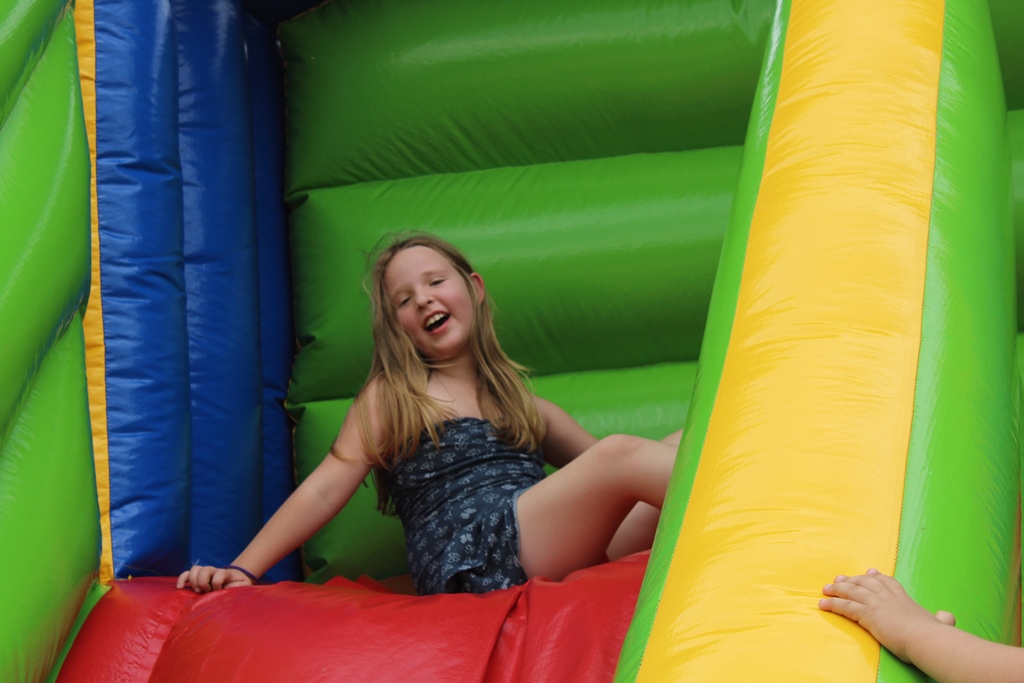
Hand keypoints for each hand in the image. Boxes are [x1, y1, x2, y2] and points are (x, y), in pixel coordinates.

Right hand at [176, 565, 254, 592]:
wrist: (235, 580)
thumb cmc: (238, 585)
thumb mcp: (243, 586)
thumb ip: (239, 586)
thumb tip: (229, 587)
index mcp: (225, 573)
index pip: (219, 574)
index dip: (217, 583)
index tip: (219, 591)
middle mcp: (214, 571)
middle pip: (205, 570)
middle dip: (204, 582)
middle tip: (207, 592)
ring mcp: (204, 573)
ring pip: (194, 569)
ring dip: (193, 581)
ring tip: (198, 592)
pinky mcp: (197, 577)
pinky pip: (186, 574)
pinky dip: (181, 579)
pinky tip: (180, 588)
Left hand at [819, 568, 953, 661]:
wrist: (926, 639)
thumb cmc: (934, 635)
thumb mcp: (940, 624)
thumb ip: (943, 619)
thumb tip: (948, 616)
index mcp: (904, 599)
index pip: (887, 582)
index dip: (876, 577)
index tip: (869, 573)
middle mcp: (888, 597)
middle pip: (865, 583)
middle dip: (851, 580)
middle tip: (839, 579)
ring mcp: (876, 604)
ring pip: (851, 591)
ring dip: (837, 589)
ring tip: (826, 589)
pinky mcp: (867, 614)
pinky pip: (845, 606)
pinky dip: (832, 604)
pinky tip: (823, 604)